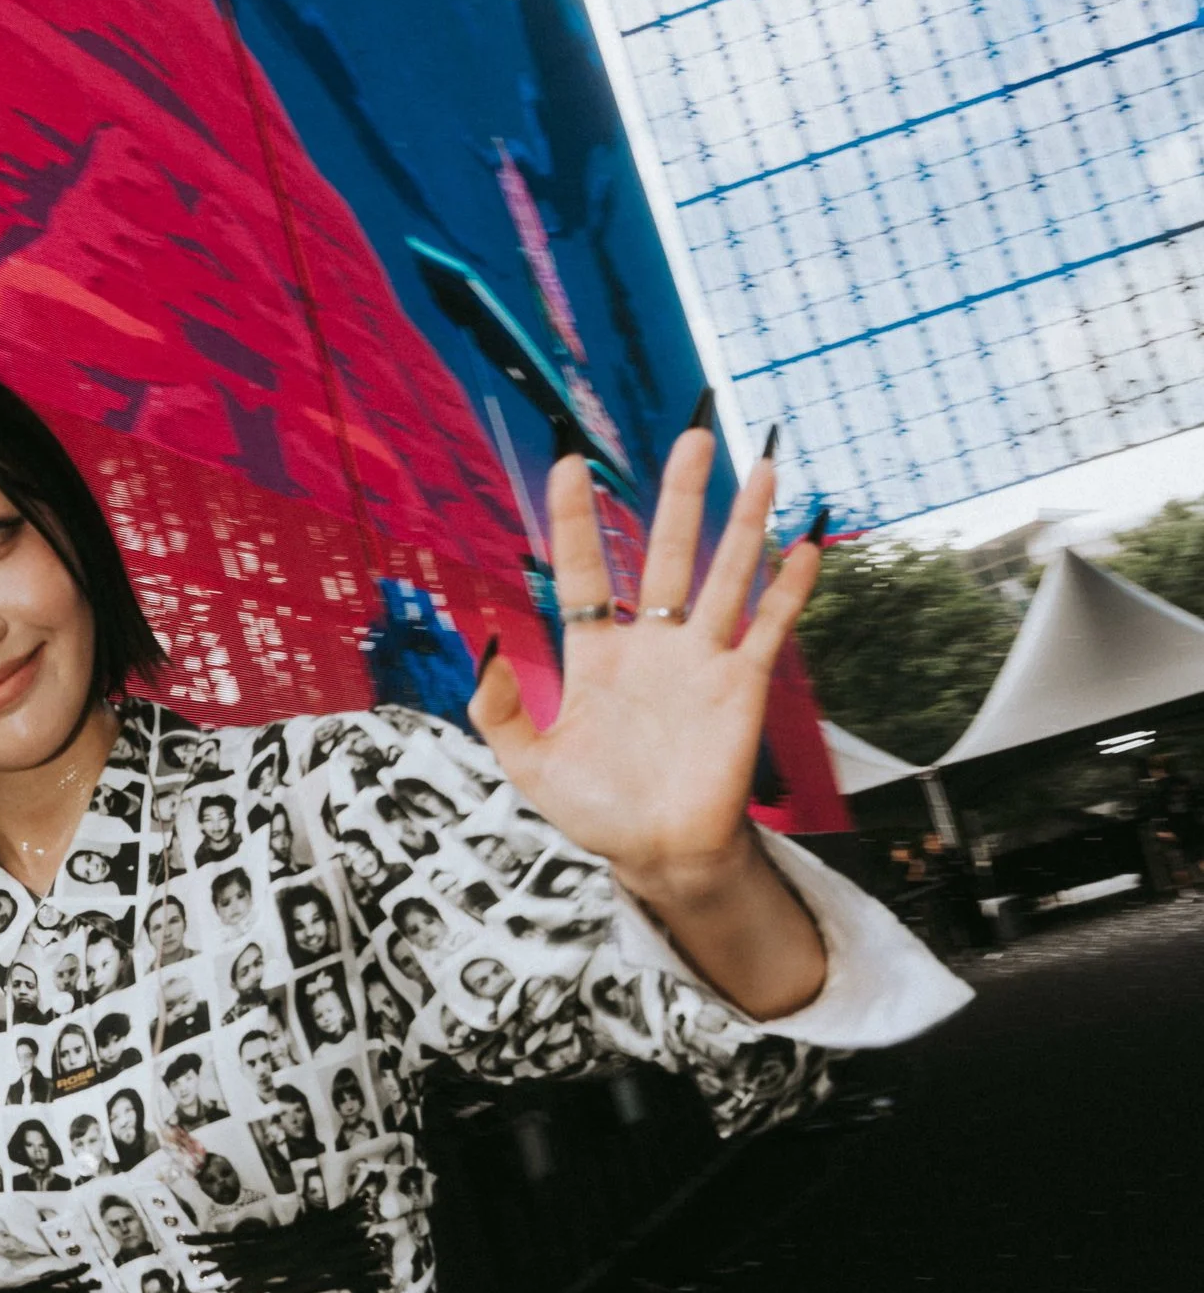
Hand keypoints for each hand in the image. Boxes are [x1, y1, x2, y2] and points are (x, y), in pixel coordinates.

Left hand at [469, 426, 827, 1016]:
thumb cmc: (595, 809)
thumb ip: (500, 711)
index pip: (584, 572)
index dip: (577, 521)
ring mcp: (700, 660)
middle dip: (679, 497)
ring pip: (724, 577)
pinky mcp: (740, 687)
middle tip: (692, 437)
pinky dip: (787, 591)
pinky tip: (803, 548)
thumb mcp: (529, 765)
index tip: (570, 464)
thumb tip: (489, 650)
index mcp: (596, 655)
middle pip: (665, 554)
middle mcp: (652, 645)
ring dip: (744, 525)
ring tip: (761, 468)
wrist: (657, 854)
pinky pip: (767, 629)